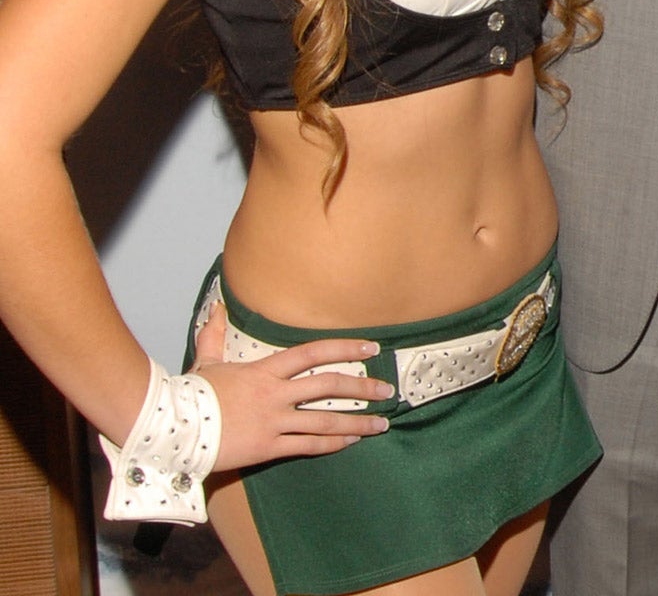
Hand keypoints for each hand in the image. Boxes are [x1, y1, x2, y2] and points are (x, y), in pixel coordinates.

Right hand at [189, 304, 392, 470]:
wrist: (171, 429)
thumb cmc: (189, 396)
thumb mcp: (206, 362)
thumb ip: (216, 336)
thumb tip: (218, 309)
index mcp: (265, 370)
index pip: (313, 352)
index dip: (345, 348)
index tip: (371, 348)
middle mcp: (275, 394)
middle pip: (328, 386)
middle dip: (362, 387)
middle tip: (387, 390)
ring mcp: (273, 421)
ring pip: (324, 420)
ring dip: (357, 420)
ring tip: (381, 422)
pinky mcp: (268, 447)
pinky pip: (307, 445)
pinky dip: (332, 443)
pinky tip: (351, 441)